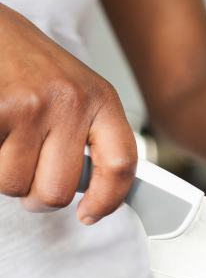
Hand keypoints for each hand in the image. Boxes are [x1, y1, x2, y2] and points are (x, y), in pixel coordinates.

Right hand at [0, 3, 136, 223]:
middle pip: (57, 191)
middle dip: (35, 194)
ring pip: (14, 184)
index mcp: (101, 99)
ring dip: (4, 174)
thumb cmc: (28, 62)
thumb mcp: (75, 90)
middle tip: (26, 171)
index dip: (109, 200)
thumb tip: (97, 191)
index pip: (122, 164)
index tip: (89, 215)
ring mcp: (32, 105)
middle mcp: (71, 102)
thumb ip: (88, 135)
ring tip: (6, 140)